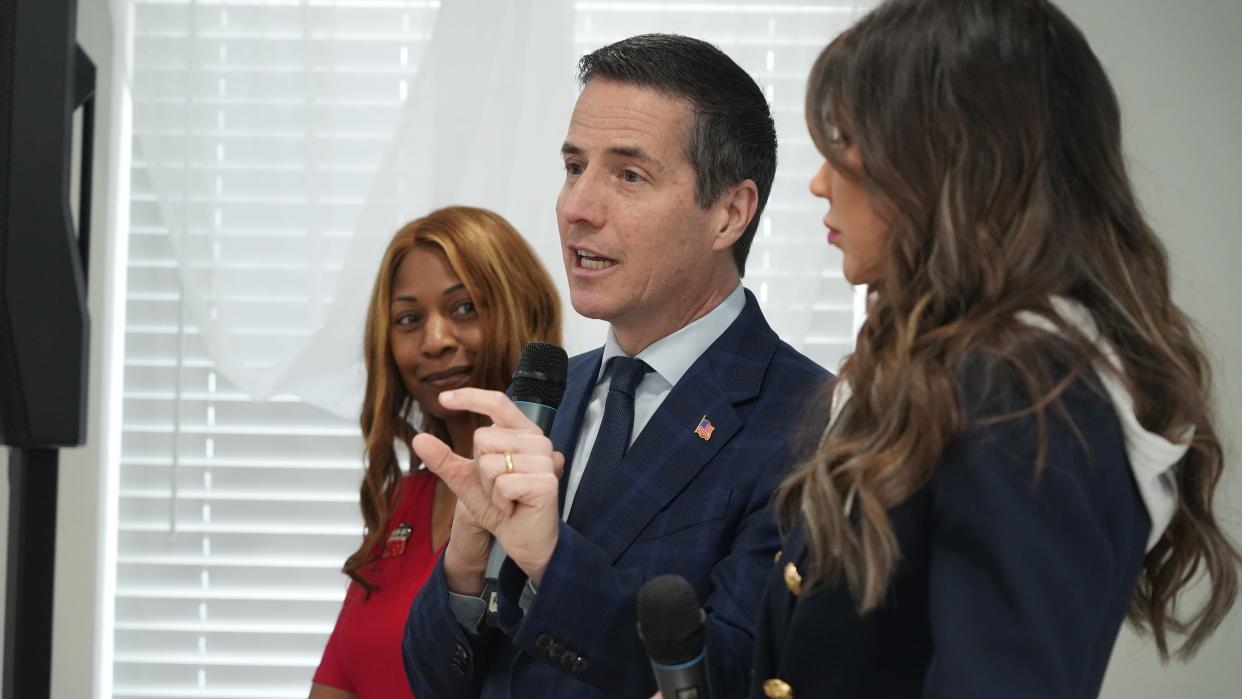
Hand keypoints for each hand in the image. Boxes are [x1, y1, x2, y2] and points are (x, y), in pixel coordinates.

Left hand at [413, 388, 564, 584]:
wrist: (523, 540)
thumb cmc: (501, 507)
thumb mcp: (467, 481)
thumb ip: (445, 460)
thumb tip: (418, 438)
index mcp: (522, 433)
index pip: (498, 403)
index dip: (471, 397)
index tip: (443, 399)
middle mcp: (538, 442)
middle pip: (483, 438)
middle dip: (481, 471)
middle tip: (499, 489)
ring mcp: (545, 460)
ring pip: (490, 463)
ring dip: (490, 489)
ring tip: (508, 499)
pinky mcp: (545, 482)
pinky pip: (503, 484)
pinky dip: (500, 502)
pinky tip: (513, 508)